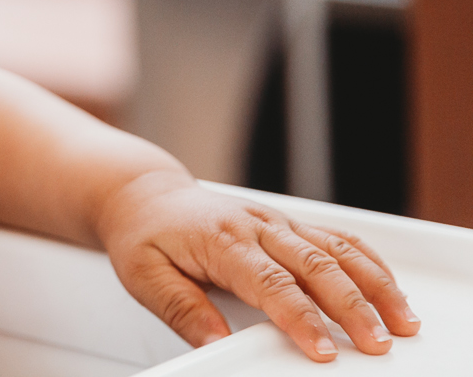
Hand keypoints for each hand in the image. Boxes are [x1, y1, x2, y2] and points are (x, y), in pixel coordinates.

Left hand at [96, 170, 420, 360]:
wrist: (144, 196)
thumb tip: (215, 342)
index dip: (301, 318)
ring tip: (401, 320)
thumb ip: (182, 310)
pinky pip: (335, 238)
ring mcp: (274, 223)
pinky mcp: (285, 224)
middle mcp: (255, 227)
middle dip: (353, 307)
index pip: (270, 283)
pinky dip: (368, 261)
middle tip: (377, 343)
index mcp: (221, 241)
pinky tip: (388, 286)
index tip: (324, 349)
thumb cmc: (145, 235)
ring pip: (336, 249)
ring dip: (374, 284)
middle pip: (316, 266)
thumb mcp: (145, 277)